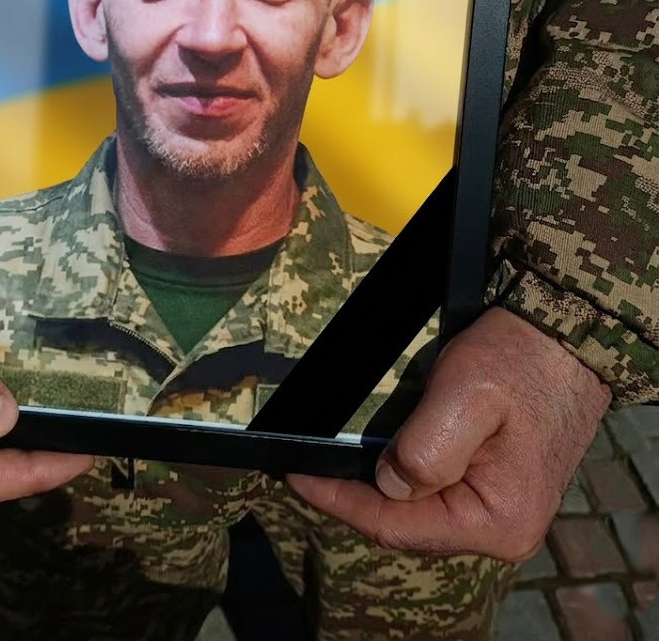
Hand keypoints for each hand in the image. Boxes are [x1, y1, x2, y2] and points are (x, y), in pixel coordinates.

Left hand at [288, 307, 610, 559]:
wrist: (569, 334)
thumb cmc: (520, 359)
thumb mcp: (466, 394)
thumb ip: (424, 448)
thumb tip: (388, 485)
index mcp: (496, 521)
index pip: (396, 526)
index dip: (339, 502)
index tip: (294, 477)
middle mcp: (502, 529)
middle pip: (406, 525)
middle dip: (355, 498)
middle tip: (305, 469)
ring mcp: (501, 508)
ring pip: (420, 510)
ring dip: (377, 489)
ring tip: (330, 466)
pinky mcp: (498, 484)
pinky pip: (438, 492)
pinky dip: (403, 476)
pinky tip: (377, 459)